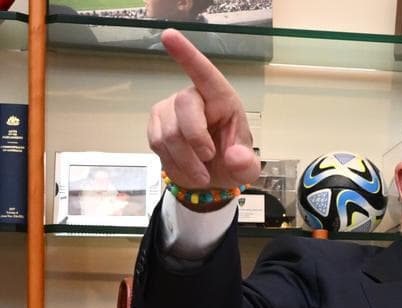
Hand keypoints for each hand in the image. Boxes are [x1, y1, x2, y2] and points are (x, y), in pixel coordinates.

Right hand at [147, 29, 259, 191]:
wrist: (211, 177)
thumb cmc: (231, 161)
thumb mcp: (246, 168)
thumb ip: (245, 164)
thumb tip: (235, 156)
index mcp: (222, 98)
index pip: (204, 73)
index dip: (187, 55)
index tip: (168, 35)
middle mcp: (193, 97)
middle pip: (184, 109)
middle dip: (196, 141)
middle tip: (209, 160)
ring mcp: (169, 109)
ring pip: (168, 134)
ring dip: (186, 162)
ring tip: (202, 174)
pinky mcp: (155, 125)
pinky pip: (157, 145)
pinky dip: (174, 165)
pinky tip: (186, 168)